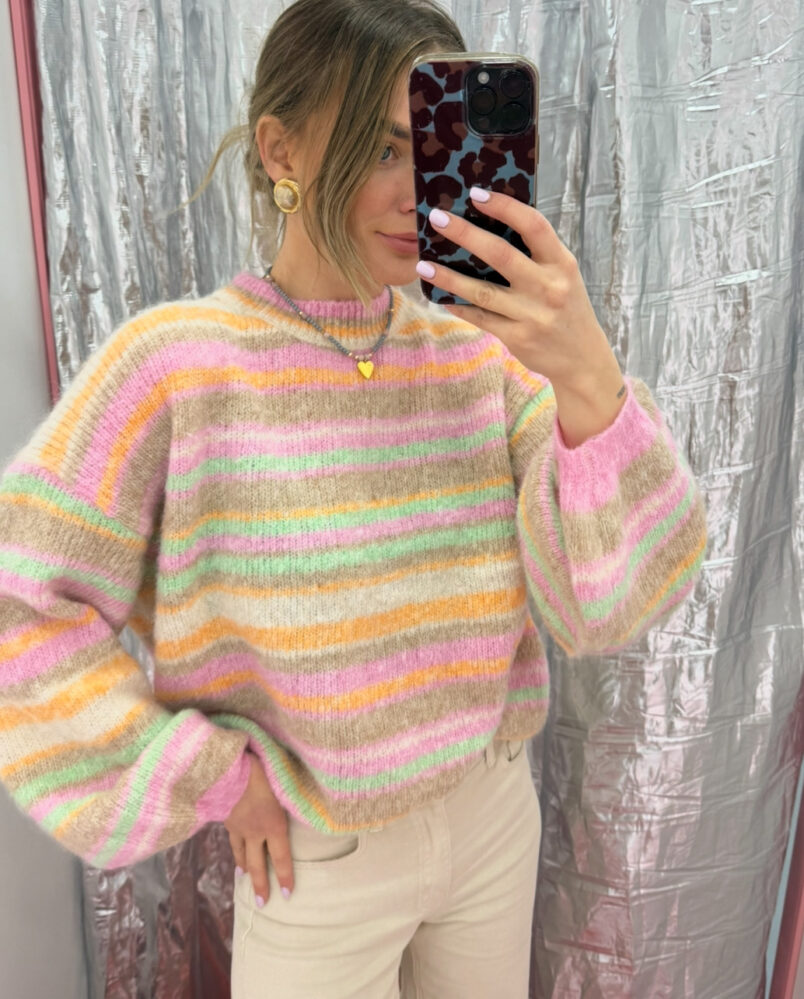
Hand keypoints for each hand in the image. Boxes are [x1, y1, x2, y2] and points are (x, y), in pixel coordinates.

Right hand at [224, 751, 293, 904]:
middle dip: (261, 884)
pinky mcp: (226, 817)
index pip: (282, 858)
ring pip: (241, 854)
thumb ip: (295, 801)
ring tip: (244, 878)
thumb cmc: (266, 771)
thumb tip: (311, 803)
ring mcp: (238, 826)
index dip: (286, 877)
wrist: (230, 767)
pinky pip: (232, 838)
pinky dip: (234, 848)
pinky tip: (235, 850)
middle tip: (262, 903)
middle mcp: (255, 831)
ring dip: (244, 868)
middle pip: (257, 864)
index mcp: (273, 824)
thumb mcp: (287, 787)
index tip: (287, 895)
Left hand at [417, 191, 626, 444]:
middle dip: (465, 233)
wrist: (582, 358)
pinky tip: (440, 296)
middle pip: (501, 254)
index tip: (476, 194)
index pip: (534, 225)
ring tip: (423, 264)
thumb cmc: (566, 308)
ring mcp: (531, 314)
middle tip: (436, 218)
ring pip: (482, 291)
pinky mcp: (517, 337)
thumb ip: (536, 255)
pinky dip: (459, 305)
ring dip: (449, 277)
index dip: (505, 207)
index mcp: (561, 263)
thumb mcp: (563, 276)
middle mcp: (547, 287)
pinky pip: (481, 317)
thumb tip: (490, 224)